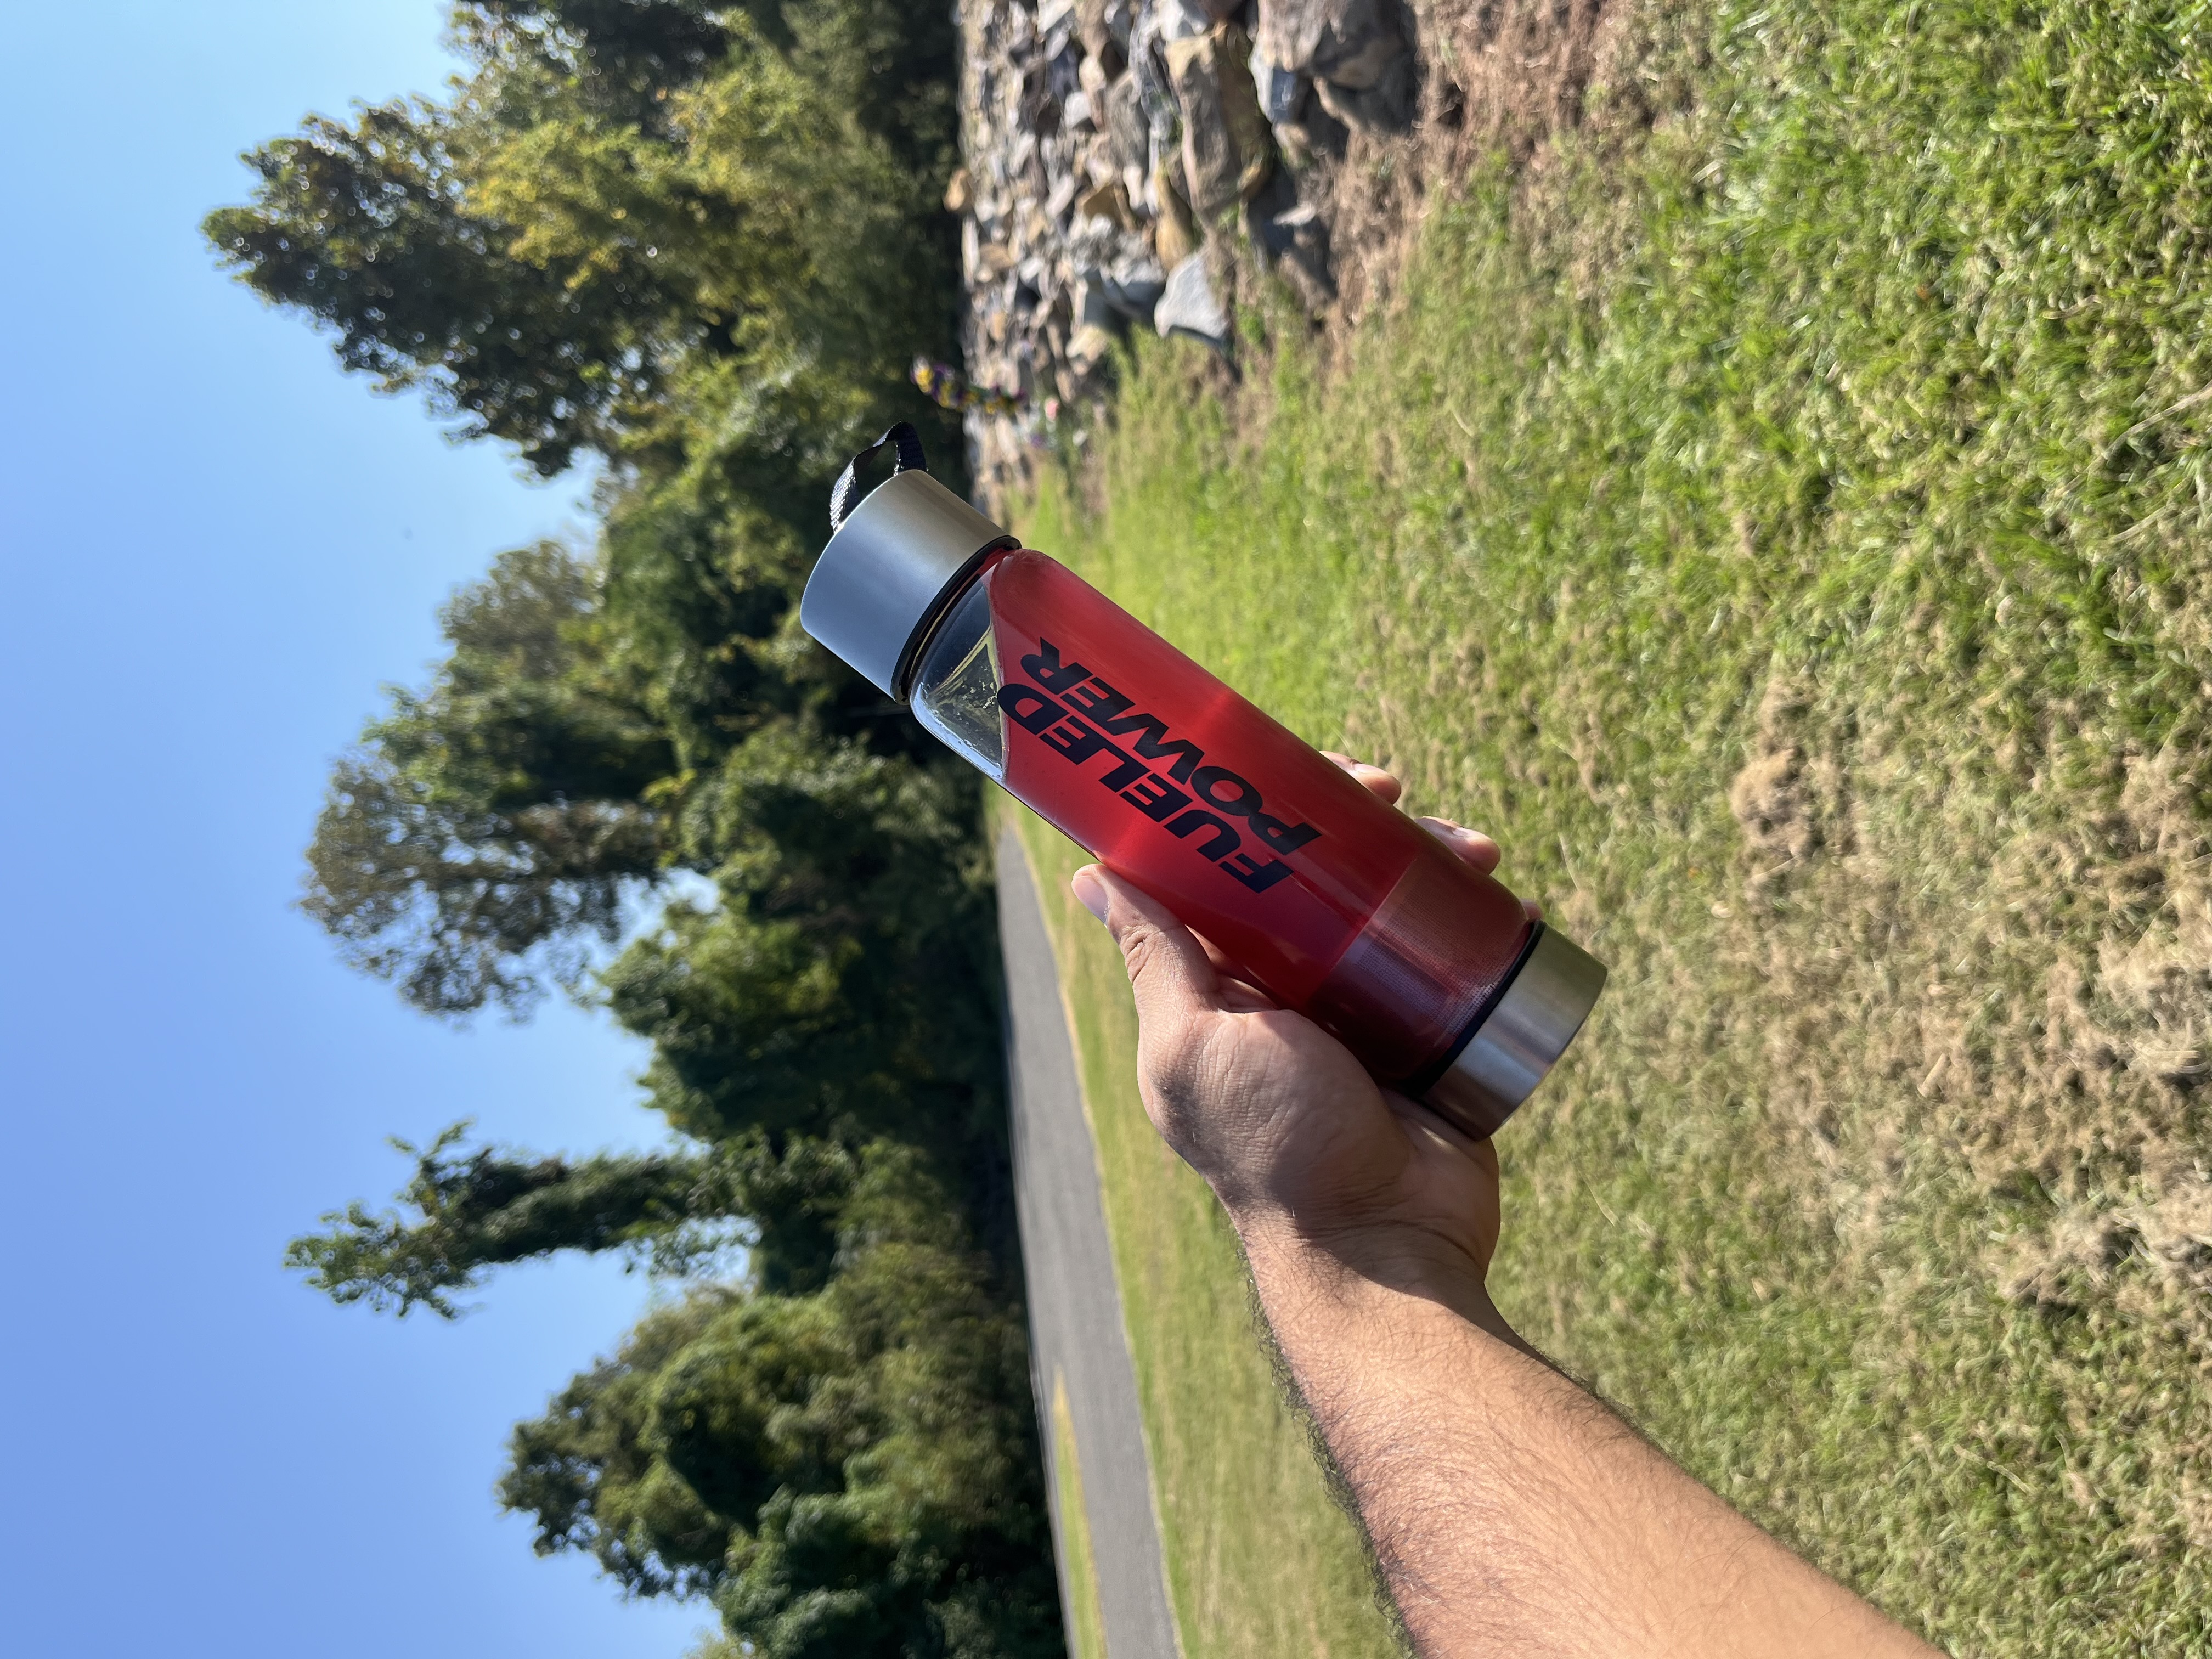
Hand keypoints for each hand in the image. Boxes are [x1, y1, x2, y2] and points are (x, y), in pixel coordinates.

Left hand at [1069, 755, 1530, 1314]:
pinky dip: (1484, 916)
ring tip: (1474, 849)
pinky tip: (1507, 893)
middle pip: (1326, 871)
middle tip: (1394, 790)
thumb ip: (1156, 962)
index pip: (1238, 870)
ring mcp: (1371, 1008)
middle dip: (1362, 818)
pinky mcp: (1437, 1031)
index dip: (1266, 810)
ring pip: (1398, 900)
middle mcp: (1295, 989)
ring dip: (1434, 855)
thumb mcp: (1194, 1045)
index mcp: (1227, 985)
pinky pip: (1460, 955)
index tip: (1303, 771)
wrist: (1385, 1244)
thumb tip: (1092, 875)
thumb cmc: (1273, 1147)